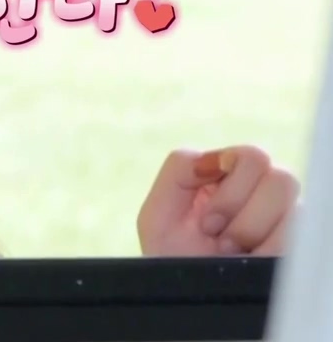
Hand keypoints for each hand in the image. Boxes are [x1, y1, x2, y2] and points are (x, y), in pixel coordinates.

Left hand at [136, 146, 298, 255]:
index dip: (230, 187)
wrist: (186, 300)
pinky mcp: (297, 247)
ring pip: (293, 208)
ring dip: (252, 233)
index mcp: (229, 178)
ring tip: (232, 254)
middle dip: (241, 213)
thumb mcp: (158, 213)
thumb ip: (179, 169)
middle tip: (218, 240)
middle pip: (280, 177)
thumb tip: (220, 157)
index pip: (253, 157)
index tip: (207, 221)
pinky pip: (299, 238)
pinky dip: (268, 252)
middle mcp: (264, 194)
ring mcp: (285, 221)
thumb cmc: (171, 257)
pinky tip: (250, 263)